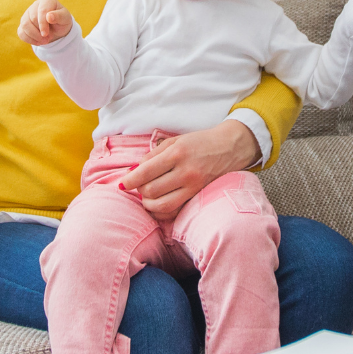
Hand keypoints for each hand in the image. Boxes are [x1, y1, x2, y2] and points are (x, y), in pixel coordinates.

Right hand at [17, 0, 72, 44]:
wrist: (57, 29)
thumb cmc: (61, 21)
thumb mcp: (65, 19)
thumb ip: (59, 16)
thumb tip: (49, 16)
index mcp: (47, 1)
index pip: (42, 10)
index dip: (42, 23)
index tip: (46, 34)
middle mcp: (35, 5)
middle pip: (32, 19)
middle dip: (39, 32)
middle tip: (48, 38)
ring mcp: (27, 14)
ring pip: (24, 25)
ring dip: (34, 36)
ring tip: (44, 41)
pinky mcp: (23, 23)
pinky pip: (21, 32)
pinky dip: (29, 40)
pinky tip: (38, 42)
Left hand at [116, 120, 260, 220]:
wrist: (230, 148)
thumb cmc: (200, 142)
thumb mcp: (175, 141)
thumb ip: (153, 156)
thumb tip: (134, 172)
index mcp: (176, 153)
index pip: (145, 172)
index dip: (129, 181)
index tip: (122, 184)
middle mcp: (185, 171)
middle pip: (150, 190)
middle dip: (140, 190)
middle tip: (140, 185)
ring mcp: (193, 186)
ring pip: (161, 205)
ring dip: (148, 203)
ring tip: (148, 196)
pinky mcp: (198, 196)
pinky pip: (175, 211)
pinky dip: (162, 212)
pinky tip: (158, 204)